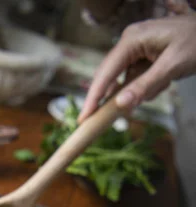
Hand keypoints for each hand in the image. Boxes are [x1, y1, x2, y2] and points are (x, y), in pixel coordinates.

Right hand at [78, 14, 195, 122]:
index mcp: (132, 40)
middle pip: (109, 77)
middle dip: (115, 97)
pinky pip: (136, 79)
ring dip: (140, 91)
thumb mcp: (171, 66)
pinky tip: (164, 81)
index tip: (84, 118)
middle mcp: (129, 42)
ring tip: (163, 83)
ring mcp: (135, 49)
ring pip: (125, 81)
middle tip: (105, 119)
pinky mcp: (142, 56)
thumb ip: (145, 85)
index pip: (105, 73)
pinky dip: (147, 87)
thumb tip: (119, 104)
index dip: (93, 97)